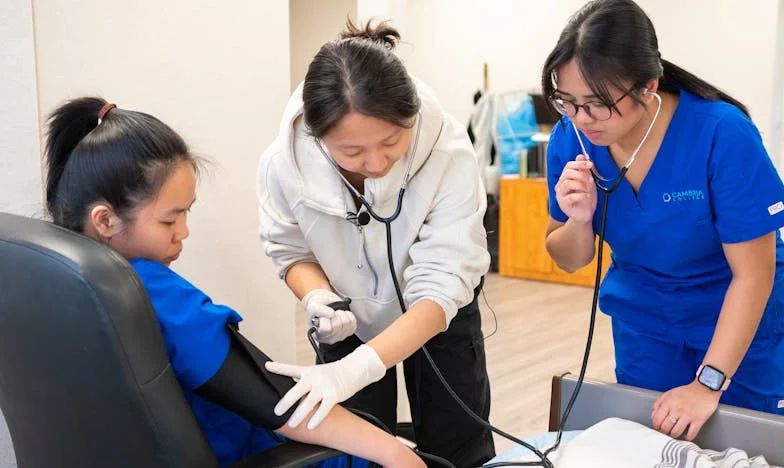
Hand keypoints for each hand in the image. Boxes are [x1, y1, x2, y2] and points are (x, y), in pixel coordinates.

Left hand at [265, 344, 385, 429]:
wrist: (353, 370)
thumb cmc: (332, 374)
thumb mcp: (316, 372)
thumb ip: (303, 380)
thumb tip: (289, 392)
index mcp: (308, 371)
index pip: (291, 369)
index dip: (278, 368)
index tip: (267, 366)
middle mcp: (314, 378)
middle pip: (297, 390)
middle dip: (286, 402)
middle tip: (277, 411)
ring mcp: (324, 386)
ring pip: (309, 402)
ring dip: (299, 414)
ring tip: (292, 424)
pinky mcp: (334, 395)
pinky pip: (323, 409)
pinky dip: (317, 418)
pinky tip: (311, 426)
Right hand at [302, 289, 356, 343]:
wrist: (326, 306)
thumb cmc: (318, 308)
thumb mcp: (313, 306)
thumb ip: (319, 310)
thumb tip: (331, 314)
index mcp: (318, 335)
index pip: (326, 329)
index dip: (325, 319)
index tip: (322, 316)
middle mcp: (330, 339)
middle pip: (337, 326)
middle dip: (334, 314)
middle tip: (329, 313)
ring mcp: (340, 336)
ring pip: (346, 322)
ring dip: (341, 313)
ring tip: (335, 313)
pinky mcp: (349, 331)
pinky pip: (353, 321)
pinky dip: (348, 314)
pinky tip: (341, 315)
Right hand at [554, 155, 597, 224]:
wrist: (585, 214)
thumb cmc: (586, 198)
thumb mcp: (587, 182)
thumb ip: (583, 170)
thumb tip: (580, 156)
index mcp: (565, 178)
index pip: (568, 166)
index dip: (579, 164)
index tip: (591, 165)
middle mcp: (560, 185)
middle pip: (567, 173)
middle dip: (581, 175)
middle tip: (591, 180)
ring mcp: (560, 194)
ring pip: (568, 183)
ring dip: (581, 185)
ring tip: (588, 190)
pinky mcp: (563, 203)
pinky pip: (571, 196)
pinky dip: (581, 195)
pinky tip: (587, 196)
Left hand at [651, 380, 720, 440]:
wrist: (705, 388)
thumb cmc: (688, 391)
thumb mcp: (670, 393)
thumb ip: (659, 403)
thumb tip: (653, 414)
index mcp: (669, 402)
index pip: (657, 419)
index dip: (656, 425)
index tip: (658, 427)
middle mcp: (677, 409)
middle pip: (665, 427)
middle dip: (664, 431)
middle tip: (666, 431)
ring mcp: (688, 415)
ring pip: (676, 432)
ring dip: (674, 435)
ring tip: (675, 433)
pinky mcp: (698, 420)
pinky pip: (691, 434)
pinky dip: (687, 437)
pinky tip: (686, 435)